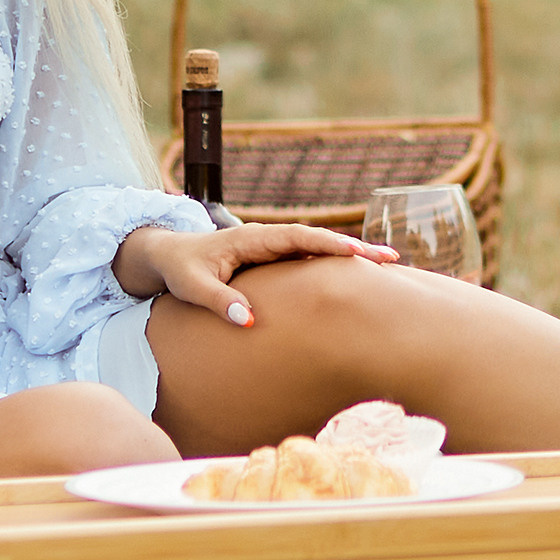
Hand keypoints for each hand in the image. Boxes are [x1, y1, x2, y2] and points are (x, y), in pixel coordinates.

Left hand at [113, 220, 397, 325]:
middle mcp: (268, 239)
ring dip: (349, 256)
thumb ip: (219, 302)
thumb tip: (248, 321)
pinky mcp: (272, 260)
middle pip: (318, 240)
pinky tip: (356, 278)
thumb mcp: (194, 286)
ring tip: (387, 267)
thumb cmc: (180, 270)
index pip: (299, 238)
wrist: (168, 256)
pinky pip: (308, 260)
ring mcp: (272, 248)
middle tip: (392, 259)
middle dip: (354, 249)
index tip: (359, 254)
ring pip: (317, 249)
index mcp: (253, 238)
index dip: (329, 245)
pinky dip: (333, 264)